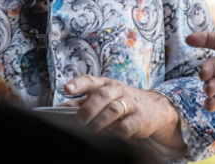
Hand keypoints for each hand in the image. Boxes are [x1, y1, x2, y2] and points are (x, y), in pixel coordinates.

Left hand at [60, 75, 185, 153]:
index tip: (67, 89)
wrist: (154, 108)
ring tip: (92, 129)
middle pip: (102, 95)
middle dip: (88, 109)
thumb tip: (61, 108)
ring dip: (100, 121)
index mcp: (107, 84)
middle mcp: (118, 91)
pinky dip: (118, 131)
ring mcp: (130, 104)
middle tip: (79, 121)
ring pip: (114, 109)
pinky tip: (115, 132)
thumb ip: (83, 102)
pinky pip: (127, 125)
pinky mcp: (139, 118)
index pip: (91, 81)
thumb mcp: (104, 98)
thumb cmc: (122, 102)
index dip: (79, 84)